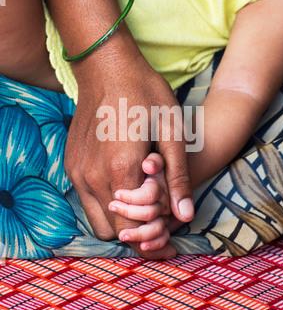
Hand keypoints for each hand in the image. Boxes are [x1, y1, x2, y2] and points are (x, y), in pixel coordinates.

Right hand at [64, 37, 193, 258]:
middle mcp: (91, 176)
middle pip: (113, 230)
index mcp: (120, 169)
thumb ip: (178, 178)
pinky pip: (87, 200)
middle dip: (138, 233)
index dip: (154, 242)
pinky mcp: (71, 163)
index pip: (133, 228)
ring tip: (145, 202)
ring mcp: (76, 170)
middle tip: (161, 220)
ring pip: (97, 218)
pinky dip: (107, 204)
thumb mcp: (172, 132)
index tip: (172, 243)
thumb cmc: (144, 93)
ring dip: (121, 219)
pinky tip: (126, 185)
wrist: (105, 66)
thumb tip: (185, 215)